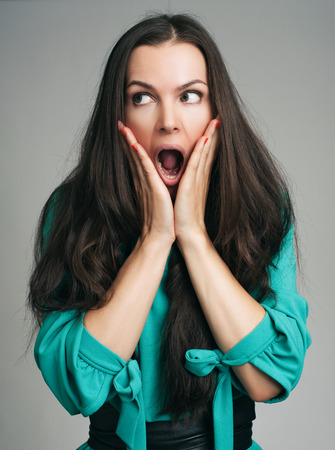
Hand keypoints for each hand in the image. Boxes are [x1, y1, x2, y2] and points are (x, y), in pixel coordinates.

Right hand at [118, 121, 174, 245]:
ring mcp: (146, 185)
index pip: (137, 160)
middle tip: (119, 124)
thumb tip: (158, 182)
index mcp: (145, 183)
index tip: (126, 131)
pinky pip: (145, 169)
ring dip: (130, 142)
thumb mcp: (159, 199)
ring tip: (123, 127)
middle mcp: (142, 182)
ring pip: (137, 158)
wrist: (159, 236)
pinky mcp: (152, 189)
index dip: (131, 145)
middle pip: (133, 156)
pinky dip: (139, 157)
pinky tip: (135, 145)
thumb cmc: (162, 220)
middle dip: (126, 139)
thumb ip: (156, 188)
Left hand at [174, 118, 219, 243]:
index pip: (205, 154)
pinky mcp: (191, 186)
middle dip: (214, 133)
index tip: (215, 125)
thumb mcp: (186, 196)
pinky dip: (201, 151)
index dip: (211, 139)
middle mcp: (200, 177)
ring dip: (210, 136)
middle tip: (220, 116)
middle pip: (209, 150)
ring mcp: (197, 181)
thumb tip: (185, 176)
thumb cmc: (185, 217)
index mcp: (198, 179)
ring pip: (204, 153)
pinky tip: (204, 139)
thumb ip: (187, 184)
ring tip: (216, 121)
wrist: (189, 234)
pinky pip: (196, 164)